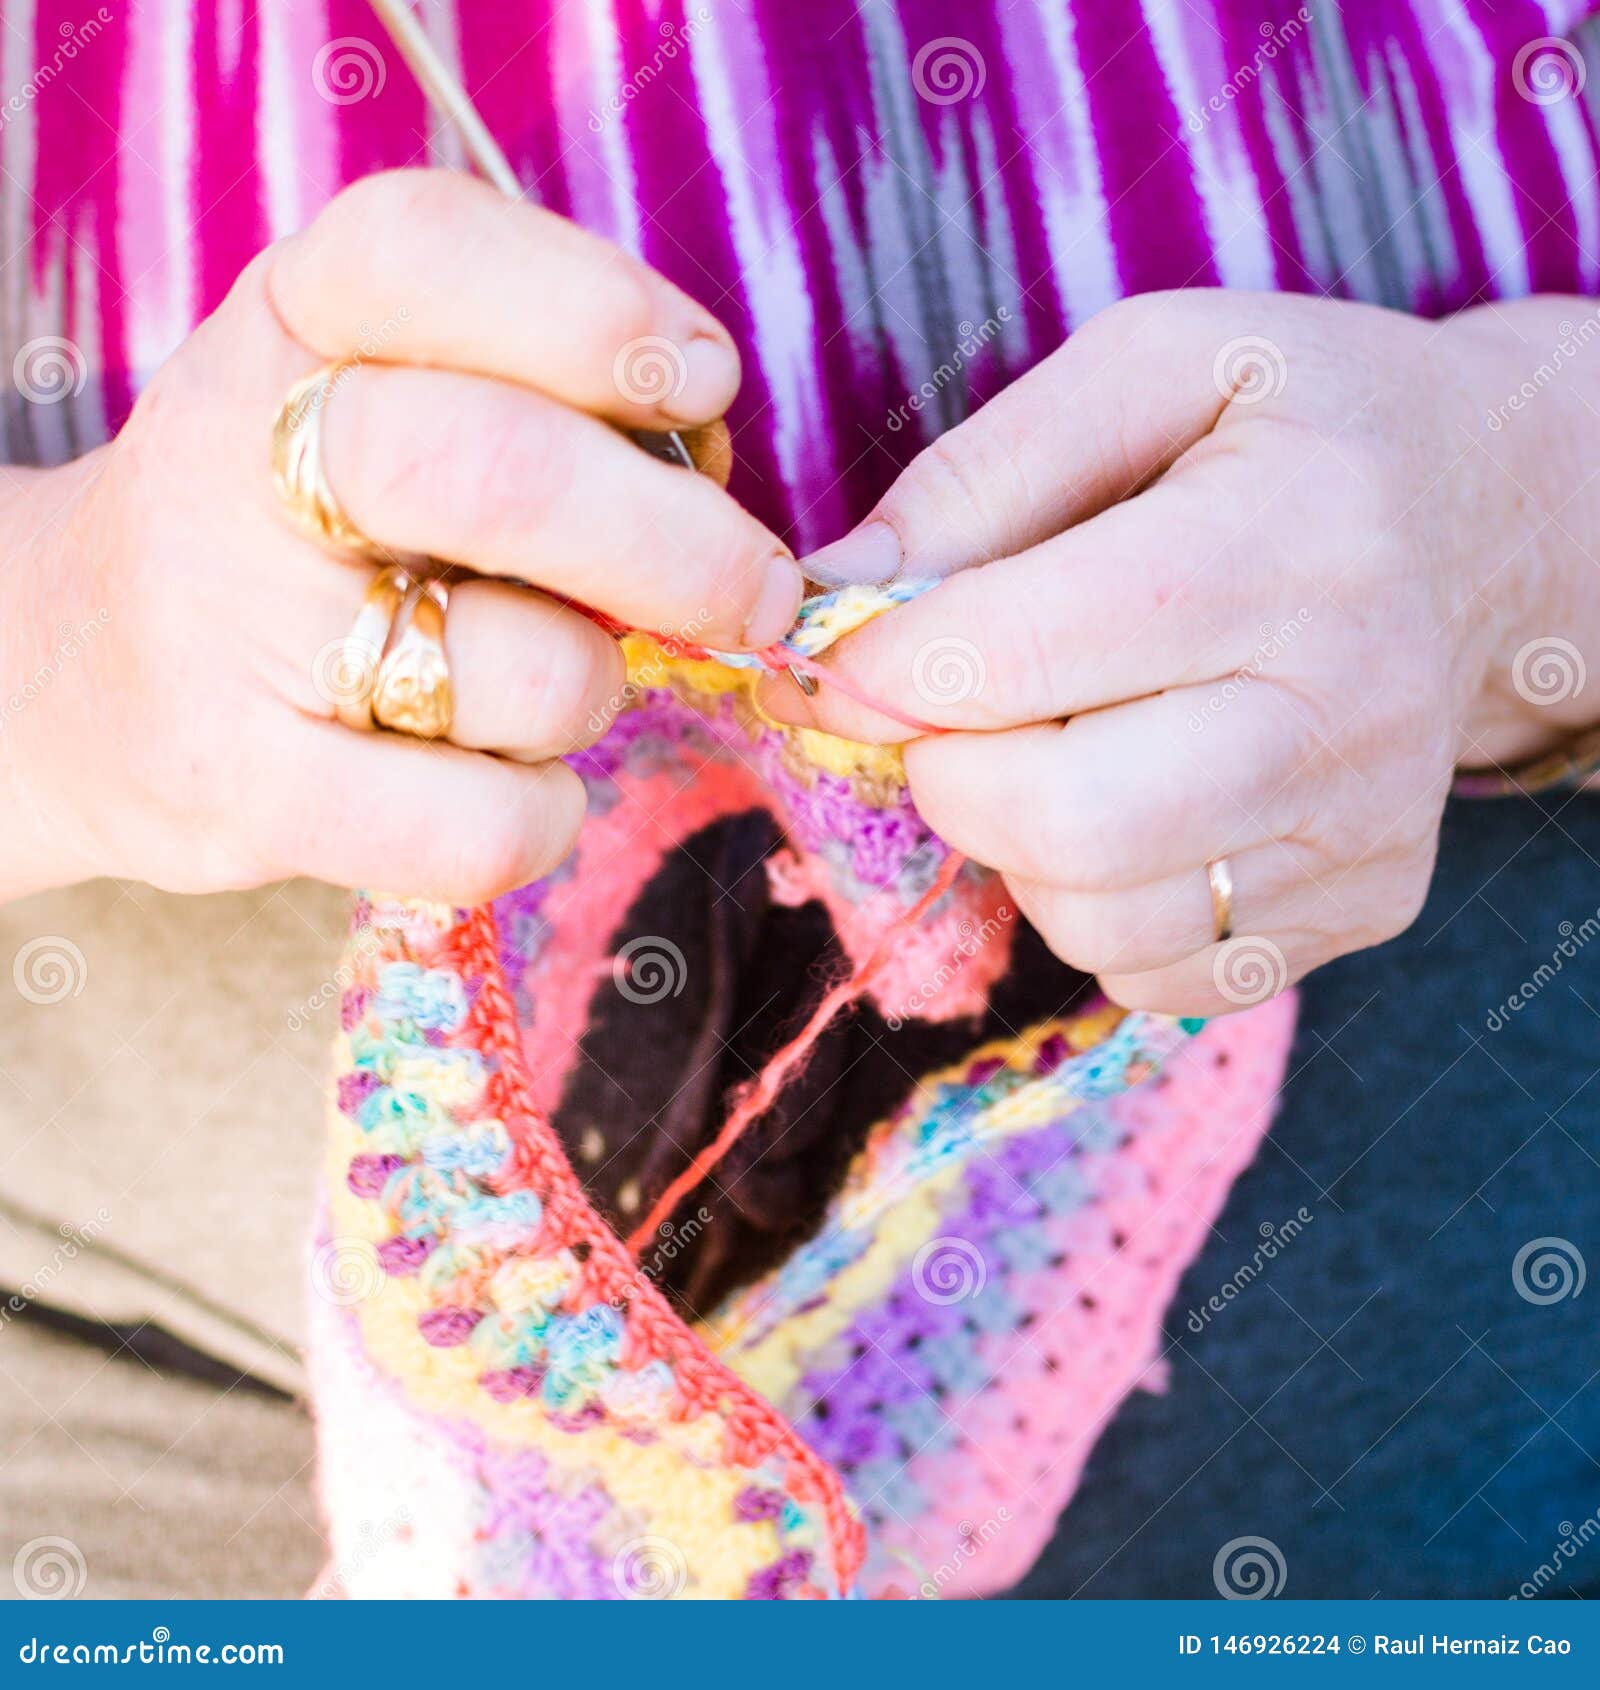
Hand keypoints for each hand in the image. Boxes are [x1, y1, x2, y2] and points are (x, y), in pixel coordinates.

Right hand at [0, 169, 803, 904]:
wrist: (79, 676)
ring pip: (528, 672)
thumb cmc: (302, 532)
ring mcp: (234, 633)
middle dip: (679, 545)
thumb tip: (713, 486)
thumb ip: (539, 402)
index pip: (424, 248)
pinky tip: (506, 782)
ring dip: (593, 691)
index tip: (703, 378)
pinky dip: (544, 816)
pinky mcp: (243, 792)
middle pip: (496, 469)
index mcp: (290, 323)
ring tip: (534, 682)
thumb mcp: (380, 402)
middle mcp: (241, 458)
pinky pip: (480, 827)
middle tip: (759, 591)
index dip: (594, 309)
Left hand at [761, 289, 1599, 1015]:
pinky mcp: (1362, 906)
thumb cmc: (1302, 426)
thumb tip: (834, 599)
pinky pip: (1157, 972)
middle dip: (945, 774)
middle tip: (948, 714)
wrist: (1503, 519)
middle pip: (1063, 823)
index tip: (845, 656)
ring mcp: (1363, 829)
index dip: (882, 670)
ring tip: (1045, 750)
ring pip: (1098, 920)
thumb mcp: (1152, 363)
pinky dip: (1089, 907)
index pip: (1017, 656)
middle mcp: (1346, 706)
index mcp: (1287, 540)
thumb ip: (982, 470)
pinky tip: (1117, 809)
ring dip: (1013, 847)